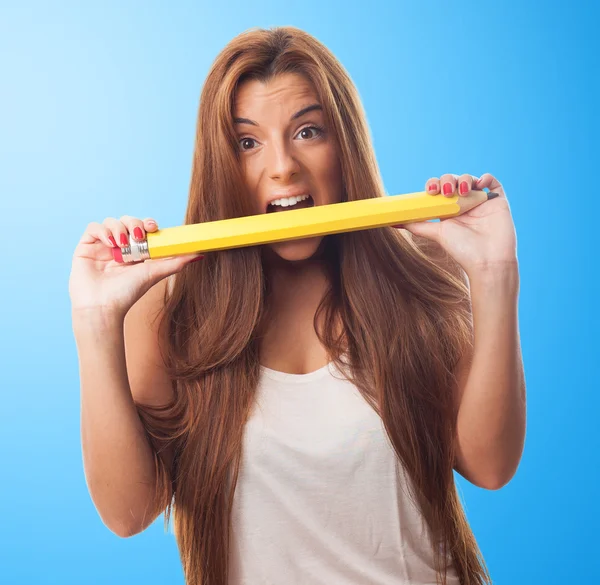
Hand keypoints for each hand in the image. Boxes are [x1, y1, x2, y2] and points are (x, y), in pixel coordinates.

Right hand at [69, 215, 203, 318]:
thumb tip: (199, 255)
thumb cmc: (127, 294)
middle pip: (128, 221)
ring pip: (111, 222)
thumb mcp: (154, 274)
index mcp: (136, 252)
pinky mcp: (86, 247)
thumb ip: (175, 263)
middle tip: (138, 236)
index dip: (148, 224)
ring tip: (122, 244)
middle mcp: (119, 247)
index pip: (143, 228)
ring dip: (119, 228)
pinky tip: (110, 243)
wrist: (103, 307)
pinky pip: (94, 227)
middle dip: (135, 224)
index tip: (153, 228)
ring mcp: (103, 246)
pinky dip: (103, 230)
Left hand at [396, 173, 516, 276]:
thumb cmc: (462, 250)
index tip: (430, 191)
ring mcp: (480, 201)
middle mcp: (463, 204)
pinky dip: (486, 177)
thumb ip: (417, 225)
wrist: (487, 261)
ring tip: (462, 191)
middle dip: (447, 180)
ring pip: (470, 178)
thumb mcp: (436, 234)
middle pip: (452, 181)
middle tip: (445, 191)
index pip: (438, 189)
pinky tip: (480, 183)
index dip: (433, 185)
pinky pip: (493, 182)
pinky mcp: (497, 201)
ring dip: (464, 179)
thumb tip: (392, 221)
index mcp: (448, 210)